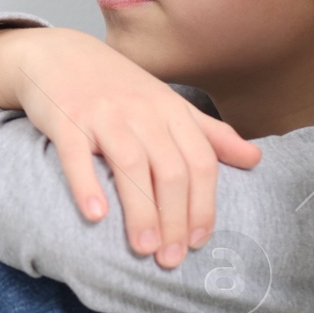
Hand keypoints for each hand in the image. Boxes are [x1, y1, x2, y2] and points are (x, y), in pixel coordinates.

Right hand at [0, 28, 258, 267]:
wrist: (57, 54)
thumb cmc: (116, 87)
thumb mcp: (167, 104)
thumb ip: (210, 134)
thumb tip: (256, 159)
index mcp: (170, 110)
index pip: (200, 162)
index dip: (204, 205)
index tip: (198, 242)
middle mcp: (142, 111)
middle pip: (170, 169)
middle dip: (174, 218)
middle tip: (170, 258)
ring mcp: (103, 114)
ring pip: (131, 165)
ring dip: (141, 211)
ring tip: (143, 249)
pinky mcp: (66, 119)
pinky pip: (78, 155)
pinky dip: (87, 186)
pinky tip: (95, 217)